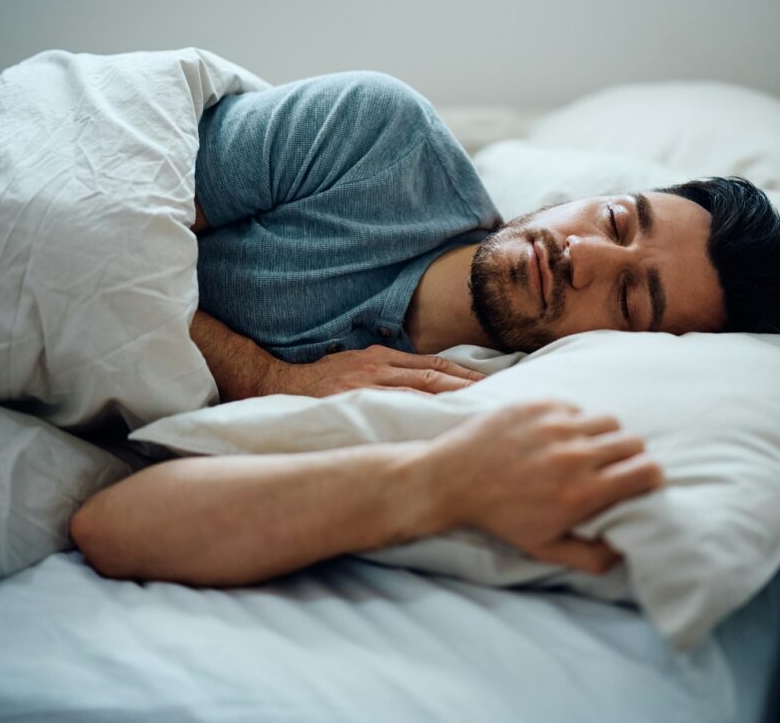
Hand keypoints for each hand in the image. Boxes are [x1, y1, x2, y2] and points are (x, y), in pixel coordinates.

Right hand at [259, 345, 484, 396]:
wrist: (279, 385)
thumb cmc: (321, 382)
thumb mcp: (358, 366)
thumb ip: (389, 373)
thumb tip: (427, 387)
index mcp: (382, 356)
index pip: (434, 364)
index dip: (464, 373)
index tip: (492, 384)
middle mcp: (379, 366)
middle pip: (435, 375)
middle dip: (469, 385)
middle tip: (500, 397)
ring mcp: (368, 383)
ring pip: (421, 389)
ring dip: (453, 399)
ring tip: (481, 410)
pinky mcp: (355, 399)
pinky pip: (397, 405)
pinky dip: (422, 412)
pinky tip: (442, 423)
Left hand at [418, 401, 662, 574]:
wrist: (452, 480)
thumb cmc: (501, 518)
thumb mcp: (545, 548)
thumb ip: (592, 557)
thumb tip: (626, 549)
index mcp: (581, 493)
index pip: (647, 471)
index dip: (652, 477)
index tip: (642, 481)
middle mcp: (573, 455)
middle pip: (633, 442)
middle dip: (632, 456)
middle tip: (616, 467)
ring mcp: (555, 426)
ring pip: (608, 421)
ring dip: (606, 436)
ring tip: (589, 450)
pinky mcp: (538, 405)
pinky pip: (576, 408)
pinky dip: (575, 422)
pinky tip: (558, 437)